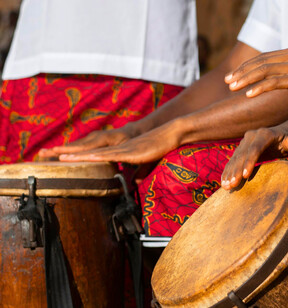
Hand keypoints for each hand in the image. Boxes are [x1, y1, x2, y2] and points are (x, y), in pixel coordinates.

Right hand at [38, 125, 135, 157]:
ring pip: (73, 145)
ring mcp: (91, 137)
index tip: (60, 156)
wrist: (132, 131)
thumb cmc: (133, 143)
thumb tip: (133, 181)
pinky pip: (75, 145)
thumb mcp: (132, 153)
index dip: (74, 153)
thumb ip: (131, 166)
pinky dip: (64, 149)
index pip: (87, 148)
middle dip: (58, 150)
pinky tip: (54, 153)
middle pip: (75, 145)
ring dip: (58, 149)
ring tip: (42, 153)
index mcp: (105, 140)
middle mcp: (96, 137)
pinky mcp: (89, 140)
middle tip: (43, 153)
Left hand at [57, 123, 180, 164]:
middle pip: (86, 150)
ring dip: (76, 154)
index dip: (75, 156)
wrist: (170, 135)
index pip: (91, 154)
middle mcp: (114, 147)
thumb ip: (139, 173)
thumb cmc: (159, 148)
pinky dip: (95, 157)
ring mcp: (120, 148)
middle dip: (65, 153)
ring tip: (56, 156)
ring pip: (94, 152)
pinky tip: (83, 158)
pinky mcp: (129, 151)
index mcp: (116, 151)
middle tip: (45, 155)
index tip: (58, 159)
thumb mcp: (145, 164)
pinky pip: (109, 155)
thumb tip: (135, 183)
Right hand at [221, 127, 287, 189]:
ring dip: (229, 173)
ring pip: (235, 158)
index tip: (244, 175)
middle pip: (242, 155)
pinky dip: (228, 171)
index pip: (255, 148)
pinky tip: (224, 182)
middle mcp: (251, 136)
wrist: (280, 134)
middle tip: (232, 185)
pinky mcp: (241, 149)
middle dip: (236, 170)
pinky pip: (232, 161)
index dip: (249, 162)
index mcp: (264, 134)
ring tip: (226, 186)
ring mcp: (244, 142)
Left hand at [225, 46, 287, 103]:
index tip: (234, 75)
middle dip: (241, 72)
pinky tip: (248, 95)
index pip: (264, 58)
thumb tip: (279, 79)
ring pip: (264, 71)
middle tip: (227, 81)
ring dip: (245, 79)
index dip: (247, 66)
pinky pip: (274, 82)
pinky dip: (259, 88)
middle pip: (260, 62)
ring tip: (232, 88)